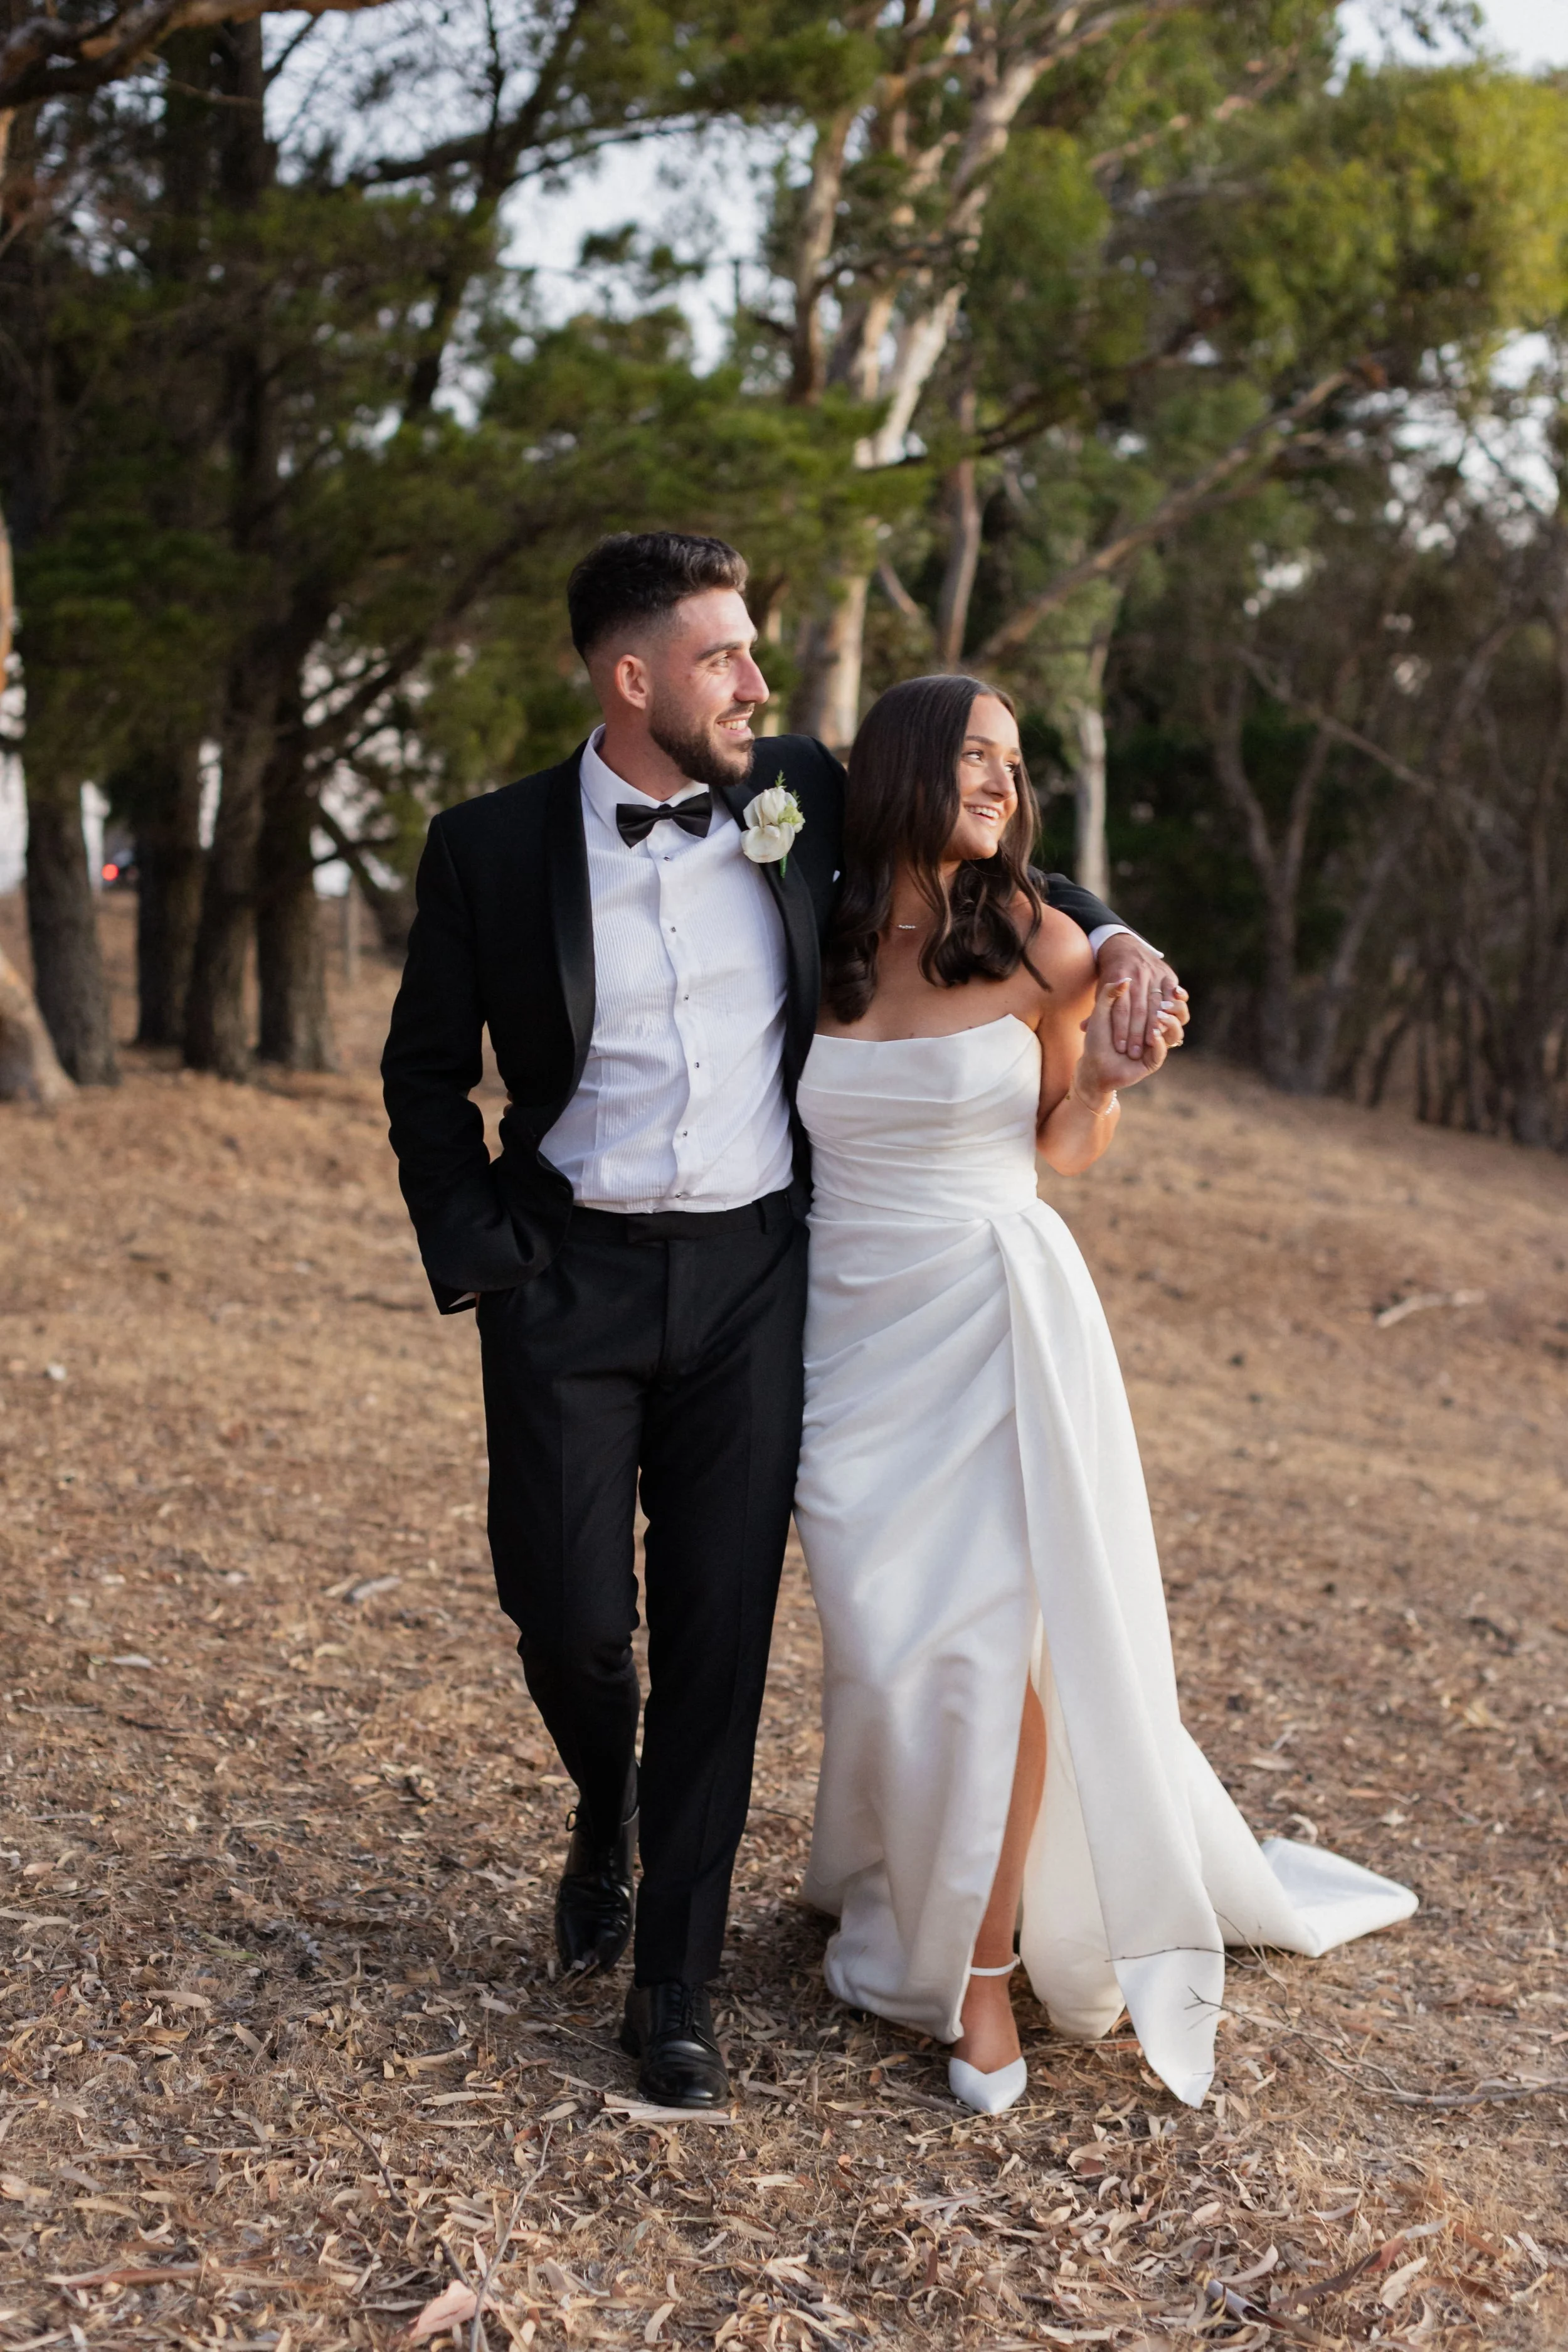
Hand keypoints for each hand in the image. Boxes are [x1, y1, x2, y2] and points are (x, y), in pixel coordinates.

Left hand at [1076, 977, 1184, 1102]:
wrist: (1093, 1065)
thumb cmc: (1097, 1036)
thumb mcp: (1100, 1012)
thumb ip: (1109, 994)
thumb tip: (1125, 981)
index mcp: (1144, 1015)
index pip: (1155, 1003)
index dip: (1163, 995)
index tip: (1165, 989)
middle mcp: (1153, 1030)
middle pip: (1167, 1016)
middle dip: (1166, 1010)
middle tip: (1164, 1005)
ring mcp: (1155, 1046)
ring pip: (1172, 1033)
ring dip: (1168, 1024)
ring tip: (1160, 1017)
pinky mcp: (1153, 1062)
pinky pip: (1161, 1053)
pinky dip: (1160, 1043)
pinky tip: (1154, 1035)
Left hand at [1093, 933, 1187, 1059]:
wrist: (1123, 947)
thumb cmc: (1109, 976)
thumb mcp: (1100, 990)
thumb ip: (1095, 1009)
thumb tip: (1083, 1027)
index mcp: (1118, 978)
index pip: (1120, 1009)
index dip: (1120, 1029)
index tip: (1119, 1047)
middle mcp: (1137, 975)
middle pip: (1139, 1009)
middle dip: (1136, 1033)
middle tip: (1134, 1053)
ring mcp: (1154, 973)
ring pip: (1156, 1004)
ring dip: (1155, 1025)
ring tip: (1151, 1043)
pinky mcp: (1168, 974)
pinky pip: (1173, 993)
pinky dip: (1175, 1007)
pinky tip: (1170, 1021)